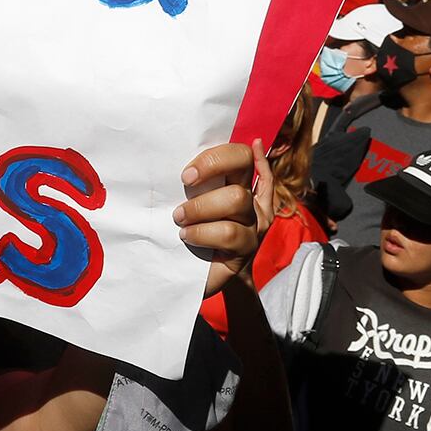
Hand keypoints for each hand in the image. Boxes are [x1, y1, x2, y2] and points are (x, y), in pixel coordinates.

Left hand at [178, 138, 272, 297]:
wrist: (192, 278)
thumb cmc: (186, 232)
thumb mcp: (189, 201)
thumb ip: (195, 181)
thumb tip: (176, 153)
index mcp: (240, 183)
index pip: (242, 154)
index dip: (218, 155)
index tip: (189, 171)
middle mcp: (251, 199)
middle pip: (243, 167)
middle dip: (210, 169)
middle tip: (184, 183)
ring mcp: (253, 224)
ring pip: (237, 200)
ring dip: (201, 207)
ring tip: (180, 220)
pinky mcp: (247, 247)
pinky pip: (230, 233)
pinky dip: (203, 233)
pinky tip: (188, 234)